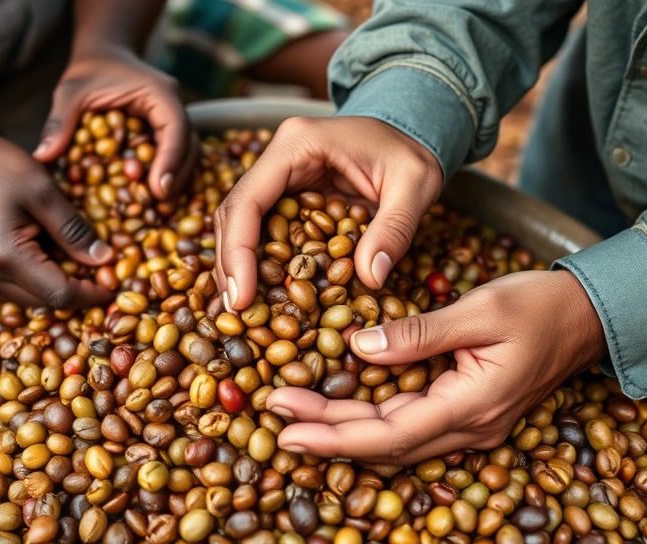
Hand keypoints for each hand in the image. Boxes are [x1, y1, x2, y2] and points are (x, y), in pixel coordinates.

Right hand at [0, 105, 113, 308]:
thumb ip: (74, 229)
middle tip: (106, 271)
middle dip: (79, 292)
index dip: (92, 294)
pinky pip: (18, 287)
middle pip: (46, 302)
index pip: (59, 294)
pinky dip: (42, 278)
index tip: (117, 284)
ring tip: (84, 260)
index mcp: (5, 257)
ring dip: (61, 285)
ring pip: (33, 298)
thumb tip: (104, 260)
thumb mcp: (42, 190)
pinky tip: (57, 255)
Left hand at [32, 45, 194, 199]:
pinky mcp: (166, 135)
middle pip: (190, 146)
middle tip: (159, 204)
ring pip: (189, 155)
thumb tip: (43, 156)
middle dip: (177, 177)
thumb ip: (60, 122)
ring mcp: (173, 122)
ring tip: (159, 207)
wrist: (104, 57)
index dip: (171, 160)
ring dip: (176, 181)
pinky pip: (175, 157)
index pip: (176, 127)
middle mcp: (172, 107)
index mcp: (158, 92)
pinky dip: (168, 176)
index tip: (158, 189)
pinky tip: (153, 196)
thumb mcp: (70, 93)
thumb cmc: (89, 72)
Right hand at [214, 116, 442, 310]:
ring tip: (242, 310)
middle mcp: (280, 157)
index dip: (238, 251)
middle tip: (237, 312)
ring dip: (240, 265)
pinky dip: (262, 261)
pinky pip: (265, 229)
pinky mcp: (290, 194)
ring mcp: (282, 174)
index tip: (242, 297)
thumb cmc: (414, 151)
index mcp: (298, 144)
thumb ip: (395, 229)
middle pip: (234, 213)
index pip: (249, 200)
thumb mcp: (415, 187)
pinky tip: (264, 293)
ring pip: (242, 223)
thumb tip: (370, 278)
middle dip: (231, 264)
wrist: (415, 129)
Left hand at [265, 270, 606, 464]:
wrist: (588, 318)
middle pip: (384, 445)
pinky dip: (370, 424)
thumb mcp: (480, 310)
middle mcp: (470, 429)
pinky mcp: (467, 414)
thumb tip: (358, 348)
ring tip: (294, 415)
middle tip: (273, 415)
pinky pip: (410, 429)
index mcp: (473, 406)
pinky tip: (339, 413)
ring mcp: (471, 427)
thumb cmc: (539, 306)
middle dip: (325, 434)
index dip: (332, 434)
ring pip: (395, 442)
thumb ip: (419, 334)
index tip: (285, 421)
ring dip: (344, 432)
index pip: (388, 434)